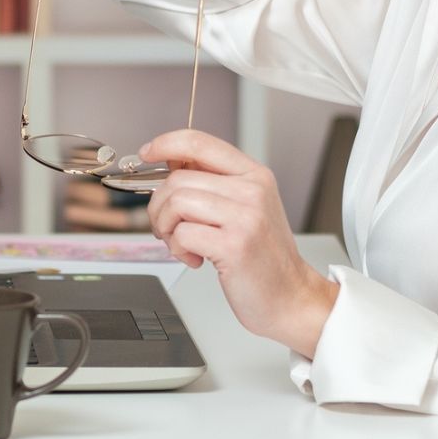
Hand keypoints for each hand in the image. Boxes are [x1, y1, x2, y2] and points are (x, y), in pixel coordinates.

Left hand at [140, 129, 339, 356]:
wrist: (290, 296)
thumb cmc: (263, 257)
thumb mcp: (246, 207)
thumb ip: (213, 183)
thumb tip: (171, 163)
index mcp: (253, 175)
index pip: (199, 142)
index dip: (165, 143)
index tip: (147, 153)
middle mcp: (252, 191)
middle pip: (178, 179)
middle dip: (159, 206)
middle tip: (166, 227)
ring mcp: (245, 217)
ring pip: (176, 203)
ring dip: (166, 227)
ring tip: (181, 243)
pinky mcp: (234, 245)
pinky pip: (182, 234)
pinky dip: (177, 249)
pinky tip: (195, 259)